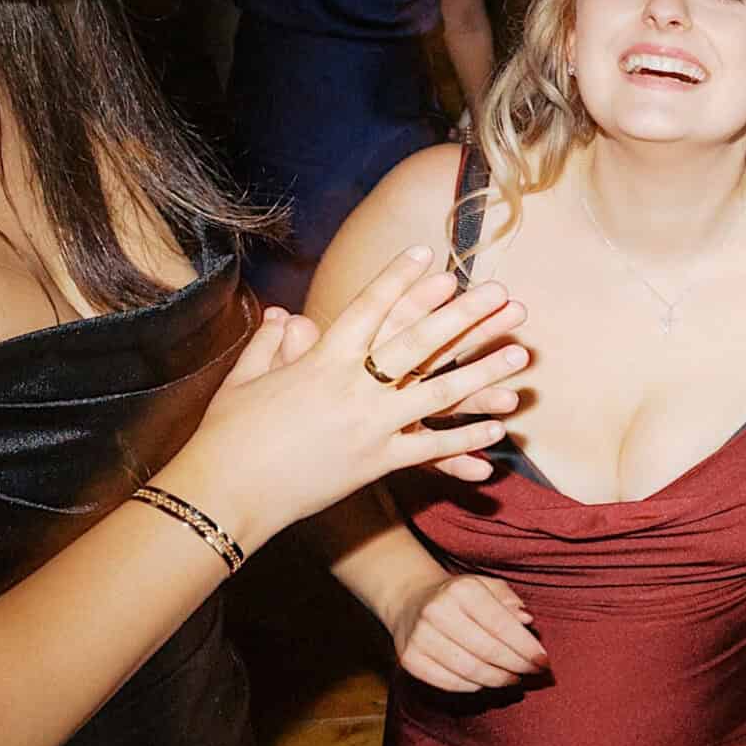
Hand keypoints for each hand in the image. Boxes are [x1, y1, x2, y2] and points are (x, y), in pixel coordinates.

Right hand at [157, 248, 528, 553]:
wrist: (225, 491)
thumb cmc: (226, 435)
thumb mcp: (245, 380)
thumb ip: (270, 345)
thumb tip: (285, 316)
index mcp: (321, 359)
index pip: (369, 308)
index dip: (399, 279)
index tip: (429, 254)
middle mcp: (353, 387)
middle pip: (419, 342)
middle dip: (463, 313)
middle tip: (500, 292)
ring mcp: (369, 426)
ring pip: (438, 393)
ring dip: (483, 371)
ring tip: (521, 353)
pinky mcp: (375, 465)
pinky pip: (429, 448)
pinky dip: (465, 439)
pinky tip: (497, 430)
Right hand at [385, 572, 548, 691]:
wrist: (412, 602)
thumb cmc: (460, 597)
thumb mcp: (486, 587)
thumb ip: (509, 601)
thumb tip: (527, 621)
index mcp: (461, 590)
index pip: (502, 625)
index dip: (526, 648)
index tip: (544, 661)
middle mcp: (437, 612)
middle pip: (488, 651)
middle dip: (517, 666)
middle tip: (533, 673)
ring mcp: (420, 637)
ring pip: (470, 671)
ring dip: (498, 680)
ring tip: (513, 678)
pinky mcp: (410, 660)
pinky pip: (449, 683)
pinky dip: (474, 687)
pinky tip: (487, 682)